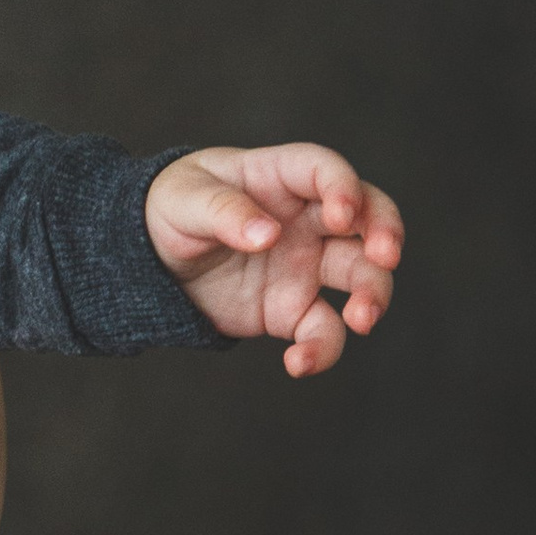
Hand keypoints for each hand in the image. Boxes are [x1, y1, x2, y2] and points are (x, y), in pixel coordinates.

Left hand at [144, 142, 403, 374]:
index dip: (343, 187)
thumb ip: (223, 212)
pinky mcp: (293, 309)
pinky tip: (298, 364)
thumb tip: (266, 234)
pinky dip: (321, 350)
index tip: (341, 216)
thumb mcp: (183, 200)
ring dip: (374, 295)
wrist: (148, 260)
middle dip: (386, 233)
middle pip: (367, 218)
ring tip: (362, 320)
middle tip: (385, 256)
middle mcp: (306, 220)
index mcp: (279, 178)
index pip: (324, 170)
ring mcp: (305, 265)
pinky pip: (323, 329)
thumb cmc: (171, 209)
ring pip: (362, 275)